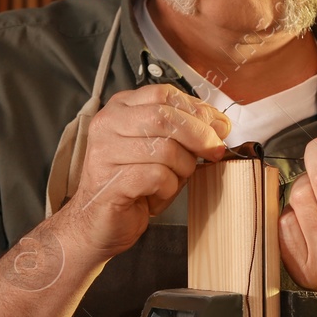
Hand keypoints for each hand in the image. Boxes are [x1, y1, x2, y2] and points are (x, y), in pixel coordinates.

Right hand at [63, 84, 229, 257]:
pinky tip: (156, 196)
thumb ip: (183, 131)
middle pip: (166, 117)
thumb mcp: (160, 150)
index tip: (219, 127)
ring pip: (165, 149)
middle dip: (199, 136)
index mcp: (120, 108)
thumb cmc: (132, 185)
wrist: (97, 222)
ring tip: (172, 182)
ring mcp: (104, 152)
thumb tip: (220, 124)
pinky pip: (157, 177)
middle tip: (213, 152)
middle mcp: (107, 124)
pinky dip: (167, 189)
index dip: (198, 109)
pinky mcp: (109, 181)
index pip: (164, 94)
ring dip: (183, 169)